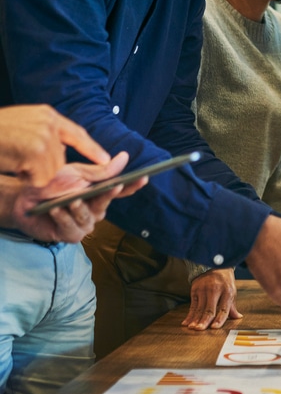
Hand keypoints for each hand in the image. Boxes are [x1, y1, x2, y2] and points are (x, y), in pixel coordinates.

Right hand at [0, 104, 109, 185]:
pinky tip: (13, 166)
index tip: (107, 160)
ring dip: (32, 174)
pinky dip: (26, 178)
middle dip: (42, 168)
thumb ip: (42, 133)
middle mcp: (50, 123)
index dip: (92, 148)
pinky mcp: (36, 152)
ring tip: (14, 161)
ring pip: (51, 170)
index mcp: (48, 115)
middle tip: (20, 161)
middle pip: (60, 159)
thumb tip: (57, 153)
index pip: (77, 133)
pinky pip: (39, 177)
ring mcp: (44, 137)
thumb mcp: (22, 125)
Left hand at [8, 152, 146, 241]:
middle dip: (106, 195)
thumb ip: (102, 171)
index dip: (133, 185)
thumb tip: (125, 157)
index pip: (120, 190)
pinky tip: (55, 211)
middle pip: (106, 204)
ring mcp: (83, 224)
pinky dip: (64, 219)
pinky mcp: (69, 235)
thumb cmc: (51, 185)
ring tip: (68, 199)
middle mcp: (94, 209)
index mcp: (99, 193)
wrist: (24, 201)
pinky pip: (73, 229)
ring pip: (89, 219)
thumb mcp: (77, 174)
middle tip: (111, 186)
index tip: (144, 177)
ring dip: (78, 208)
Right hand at [182, 269, 242, 329]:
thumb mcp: (231, 291)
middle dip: (205, 320)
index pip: (224, 308)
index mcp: (227, 291)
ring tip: (193, 328)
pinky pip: (192, 305)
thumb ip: (232, 306)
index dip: (220, 319)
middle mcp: (215, 290)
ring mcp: (204, 289)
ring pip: (200, 308)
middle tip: (200, 330)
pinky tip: (186, 323)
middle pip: (210, 309)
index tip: (215, 327)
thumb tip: (238, 318)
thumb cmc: (225, 281)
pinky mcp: (195, 289)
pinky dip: (189, 315)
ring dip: (196, 319)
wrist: (214, 265)